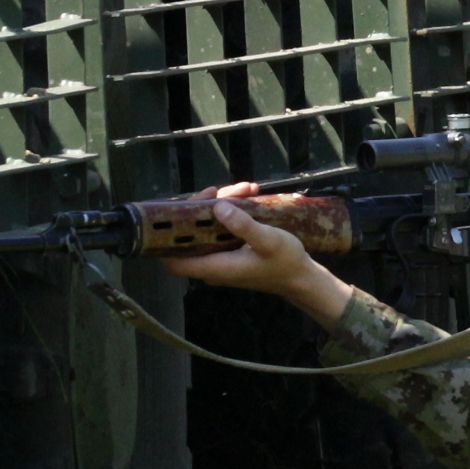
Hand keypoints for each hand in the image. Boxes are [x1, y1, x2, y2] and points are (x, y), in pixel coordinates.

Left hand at [166, 184, 355, 326]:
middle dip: (202, 209)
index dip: (168, 239)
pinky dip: (230, 214)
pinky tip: (248, 198)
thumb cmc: (286, 263)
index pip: (173, 261)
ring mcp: (222, 259)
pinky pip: (221, 231)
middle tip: (220, 191)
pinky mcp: (231, 253)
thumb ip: (243, 225)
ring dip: (221, 207)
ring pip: (208, 229)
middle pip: (191, 236)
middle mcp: (213, 265)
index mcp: (215, 266)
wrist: (302, 278)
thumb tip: (218, 207)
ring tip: (246, 189)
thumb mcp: (269, 241)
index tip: (179, 212)